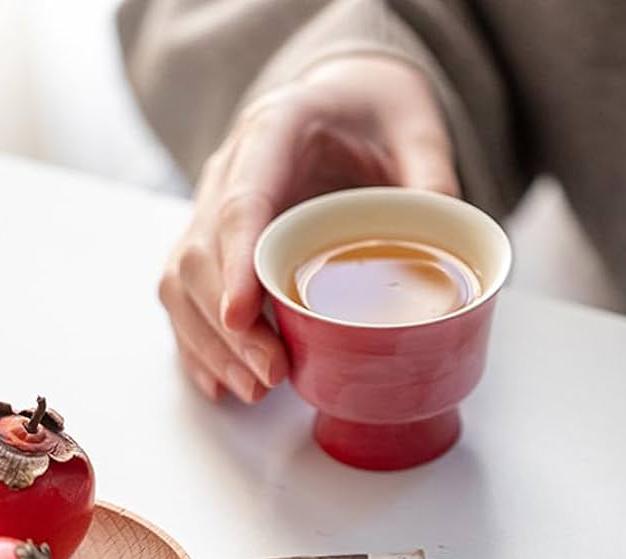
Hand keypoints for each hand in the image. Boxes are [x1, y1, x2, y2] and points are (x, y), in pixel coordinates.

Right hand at [159, 55, 458, 401]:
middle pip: (202, 252)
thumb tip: (443, 243)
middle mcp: (231, 168)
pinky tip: (220, 382)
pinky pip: (187, 294)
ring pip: (182, 280)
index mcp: (277, 129)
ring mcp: (216, 206)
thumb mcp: (416, 129)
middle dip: (227, 326)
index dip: (235, 262)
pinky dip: (199, 343)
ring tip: (253, 391)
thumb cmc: (376, 114)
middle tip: (270, 375)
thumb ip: (432, 178)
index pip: (243, 201)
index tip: (240, 314)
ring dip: (210, 344)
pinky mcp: (215, 241)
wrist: (345, 101)